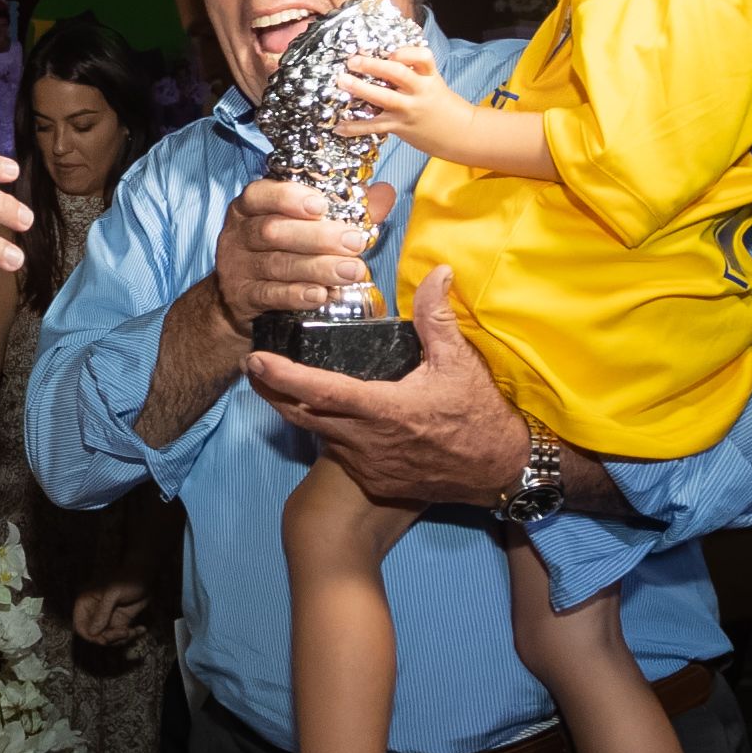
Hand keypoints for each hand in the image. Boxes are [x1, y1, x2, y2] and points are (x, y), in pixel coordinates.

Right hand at [72, 583, 149, 645]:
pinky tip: (141, 629)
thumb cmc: (127, 579)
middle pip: (95, 635)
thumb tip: (92, 633)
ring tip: (133, 631)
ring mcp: (108, 618)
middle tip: (124, 633)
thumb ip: (102, 613)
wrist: (145, 575)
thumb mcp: (113, 594)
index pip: (80, 626)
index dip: (89, 636)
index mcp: (86, 603)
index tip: (104, 639)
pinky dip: (131, 635)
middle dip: (110, 638)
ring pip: (109, 638)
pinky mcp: (120, 621)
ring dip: (122, 639)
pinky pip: (121, 636)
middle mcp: (95, 613)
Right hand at [213, 178, 394, 337]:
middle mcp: (239, 234)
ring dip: (317, 268)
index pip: (260, 194)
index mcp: (251, 208)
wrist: (242, 299)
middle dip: (318, 237)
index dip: (289, 197)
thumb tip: (383, 194)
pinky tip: (321, 295)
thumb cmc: (281, 252)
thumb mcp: (303, 226)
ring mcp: (237, 267)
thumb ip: (344, 210)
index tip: (321, 206)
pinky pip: (269, 295)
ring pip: (276, 264)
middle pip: (273, 231)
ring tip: (351, 272)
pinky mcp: (242, 298)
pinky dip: (296, 294)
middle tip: (354, 243)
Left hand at [244, 268, 521, 507]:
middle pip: (302, 416)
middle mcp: (367, 441)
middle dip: (271, 391)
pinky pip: (338, 453)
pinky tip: (326, 415)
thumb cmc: (479, 415)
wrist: (497, 470)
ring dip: (299, 411)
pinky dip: (327, 432)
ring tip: (282, 384)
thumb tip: (437, 271)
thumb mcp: (459, 362)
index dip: (282, 376)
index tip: (255, 360)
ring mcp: (368, 465)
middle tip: (254, 367)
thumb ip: (437, 318)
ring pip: (317, 435)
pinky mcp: (373, 481)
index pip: (319, 391)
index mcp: (384, 409)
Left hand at [338, 46, 469, 155]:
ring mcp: (409, 110)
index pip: (423, 57)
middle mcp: (419, 91)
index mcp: (429, 76)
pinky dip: (355, 127)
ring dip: (361, 89)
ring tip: (343, 82)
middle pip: (398, 74)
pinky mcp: (400, 127)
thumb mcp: (433, 81)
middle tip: (354, 61)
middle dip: (374, 65)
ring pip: (384, 98)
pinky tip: (339, 126)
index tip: (390, 51)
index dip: (406, 52)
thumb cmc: (442, 104)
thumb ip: (414, 69)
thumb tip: (387, 54)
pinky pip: (374, 126)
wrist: (460, 133)